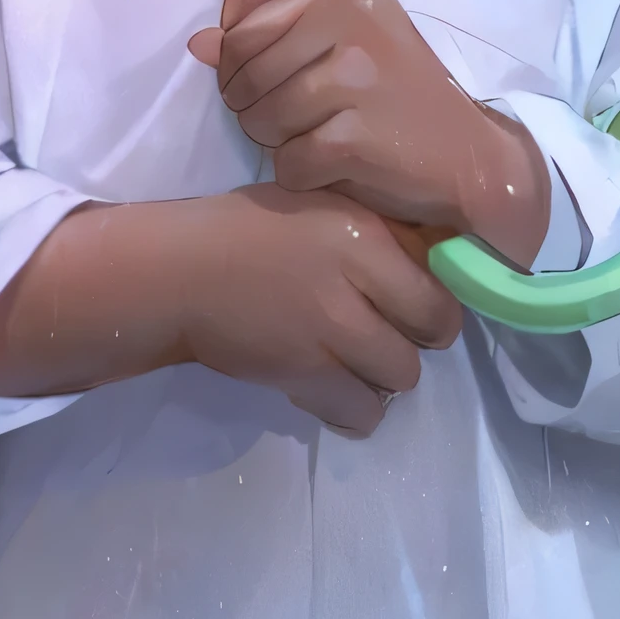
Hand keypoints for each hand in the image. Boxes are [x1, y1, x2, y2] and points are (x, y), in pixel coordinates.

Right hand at [163, 184, 463, 434]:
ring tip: (351, 362)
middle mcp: (357, 279)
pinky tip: (334, 392)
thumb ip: (375, 233)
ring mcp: (332, 331)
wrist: (178, 272)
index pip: (441, 285)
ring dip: (382, 375)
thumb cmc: (245, 229)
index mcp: (363, 231)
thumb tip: (430, 264)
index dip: (433, 303)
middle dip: (413, 339)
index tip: (411, 307)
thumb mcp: (319, 205)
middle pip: (432, 333)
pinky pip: (361, 413)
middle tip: (381, 334)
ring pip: (402, 377)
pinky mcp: (305, 374)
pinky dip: (354, 412)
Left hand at [189, 0, 550, 268]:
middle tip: (294, 111)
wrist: (468, 155)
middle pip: (240, 53)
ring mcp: (354, 72)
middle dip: (248, 94)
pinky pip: (285, 160)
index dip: (238, 36)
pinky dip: (301, 173)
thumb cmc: (391, 90)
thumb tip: (199, 44)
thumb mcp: (336, 39)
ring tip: (318, 133)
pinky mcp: (353, 135)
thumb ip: (266, 30)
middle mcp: (351, 8)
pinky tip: (334, 165)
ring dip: (274, 137)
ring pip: (255, 111)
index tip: (270, 62)